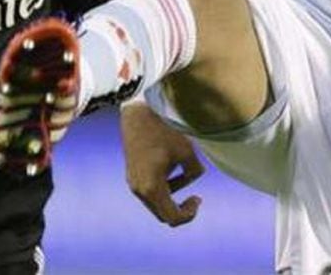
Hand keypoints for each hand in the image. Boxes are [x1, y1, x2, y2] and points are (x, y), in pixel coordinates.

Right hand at [120, 102, 204, 225]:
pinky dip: (163, 186)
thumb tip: (196, 176)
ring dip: (172, 195)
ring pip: (156, 202)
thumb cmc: (163, 130)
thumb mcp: (187, 151)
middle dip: (181, 209)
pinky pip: (149, 190)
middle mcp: (139, 189)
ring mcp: (133, 182)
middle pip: (162, 214)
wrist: (138, 113)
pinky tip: (172, 166)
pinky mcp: (132, 174)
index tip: (198, 199)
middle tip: (196, 198)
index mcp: (152, 187)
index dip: (189, 214)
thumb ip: (194, 171)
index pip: (172, 217)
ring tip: (184, 172)